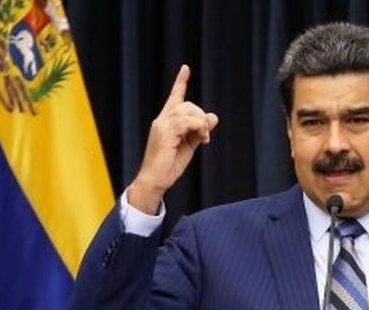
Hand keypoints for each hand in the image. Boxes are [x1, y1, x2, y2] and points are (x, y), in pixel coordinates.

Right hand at [127, 65, 218, 213]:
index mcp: (166, 122)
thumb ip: (199, 131)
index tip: (185, 68)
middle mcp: (162, 120)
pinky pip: (187, 121)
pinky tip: (202, 139)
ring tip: (203, 139)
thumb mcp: (189, 146)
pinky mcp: (165, 132)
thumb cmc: (169, 166)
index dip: (181, 82)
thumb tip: (213, 116)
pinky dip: (199, 128)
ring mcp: (162, 124)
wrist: (155, 181)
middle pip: (187, 104)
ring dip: (201, 124)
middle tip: (205, 136)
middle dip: (200, 116)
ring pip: (188, 111)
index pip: (174, 97)